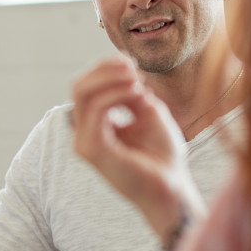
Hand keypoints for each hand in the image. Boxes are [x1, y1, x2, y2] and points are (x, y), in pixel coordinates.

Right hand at [70, 57, 195, 240]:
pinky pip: (95, 110)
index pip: (85, 87)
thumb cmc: (162, 153)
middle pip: (78, 86)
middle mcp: (84, 133)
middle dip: (104, 69)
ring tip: (139, 81)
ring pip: (82, 94)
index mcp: (94, 125)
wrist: (172, 186)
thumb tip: (121, 71)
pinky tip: (138, 93)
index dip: (105, 68)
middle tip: (133, 66)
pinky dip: (116, 94)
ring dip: (112, 79)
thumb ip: (129, 92)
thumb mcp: (147, 111)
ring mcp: (84, 142)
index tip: (134, 64)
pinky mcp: (92, 150)